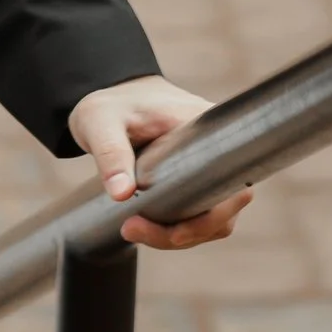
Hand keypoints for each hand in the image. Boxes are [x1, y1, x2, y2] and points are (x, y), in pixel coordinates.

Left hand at [67, 74, 253, 248]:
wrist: (111, 96)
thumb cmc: (111, 104)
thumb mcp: (99, 119)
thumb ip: (110, 152)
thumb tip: (123, 194)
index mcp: (208, 130)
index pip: (232, 183)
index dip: (212, 216)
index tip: (175, 231)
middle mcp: (219, 153)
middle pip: (223, 209)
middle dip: (184, 232)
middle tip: (132, 230)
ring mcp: (211, 171)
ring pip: (211, 219)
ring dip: (177, 235)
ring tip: (131, 229)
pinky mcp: (196, 183)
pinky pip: (198, 215)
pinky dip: (175, 228)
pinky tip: (143, 226)